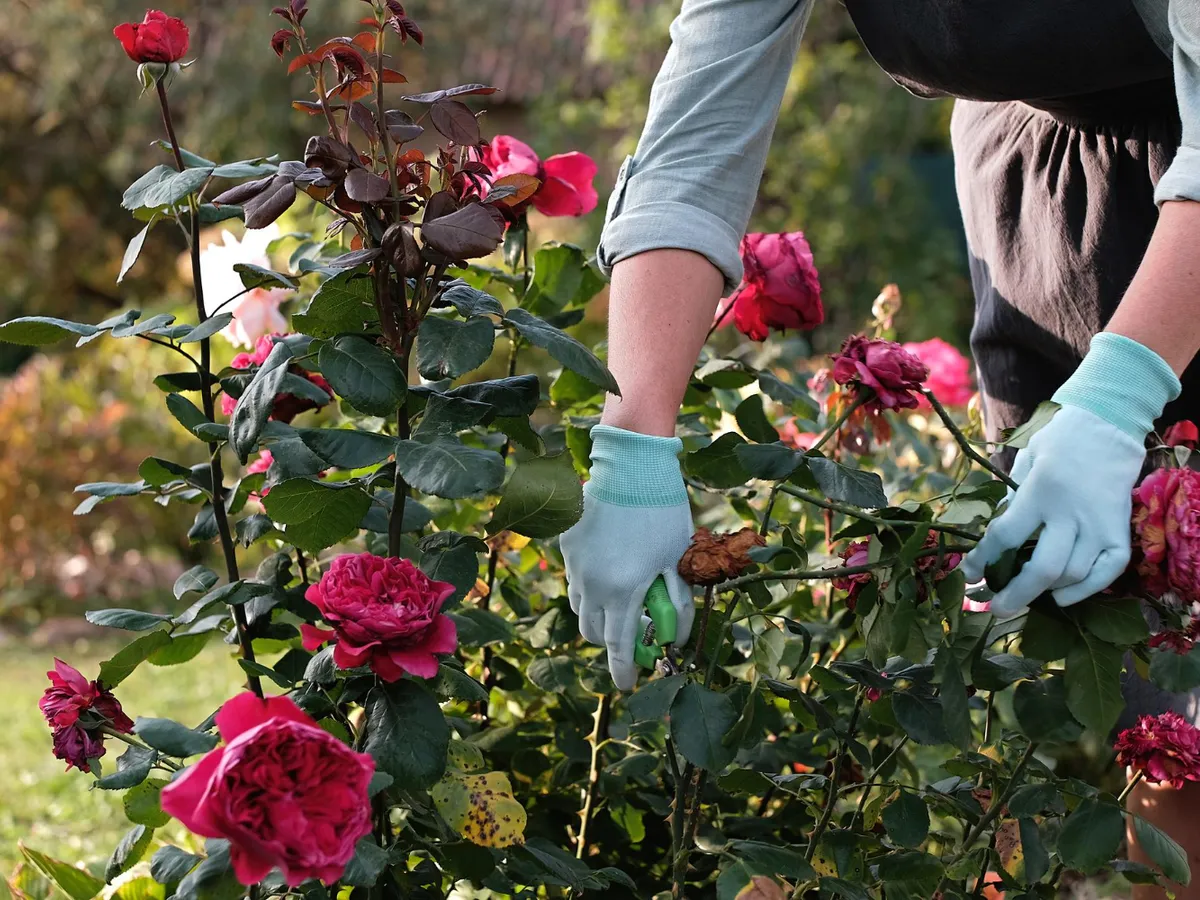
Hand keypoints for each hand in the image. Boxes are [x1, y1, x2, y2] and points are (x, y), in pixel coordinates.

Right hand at [561, 425, 695, 689]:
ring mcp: (575, 564)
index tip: (627, 684)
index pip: (618, 646)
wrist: (632, 468)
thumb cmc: (663, 513)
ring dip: (598, 612)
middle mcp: (592, 583)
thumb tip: (674, 641)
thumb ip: (677, 606)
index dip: (623, 669)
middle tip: (632, 633)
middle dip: (610, 640)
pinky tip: (610, 561)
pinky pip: (576, 576)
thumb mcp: (678, 561)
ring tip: (621, 596)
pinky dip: (590, 582)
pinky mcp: (567, 544)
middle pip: (592, 631)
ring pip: (580, 606)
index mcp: (622, 591)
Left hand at [961, 331, 1179, 616]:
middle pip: (1043, 568)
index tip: (968, 575)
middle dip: (1016, 594)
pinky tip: (1062, 597)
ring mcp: (1099, 523)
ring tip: (1025, 594)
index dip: (983, 560)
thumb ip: (1011, 501)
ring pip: (1073, 574)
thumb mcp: (1024, 464)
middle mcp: (1071, 511)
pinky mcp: (1119, 531)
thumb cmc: (1057, 444)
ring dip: (1046, 592)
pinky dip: (1085, 590)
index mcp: (1040, 491)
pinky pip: (1106, 572)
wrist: (1107, 428)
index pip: (1006, 536)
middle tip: (996, 607)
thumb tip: (995, 541)